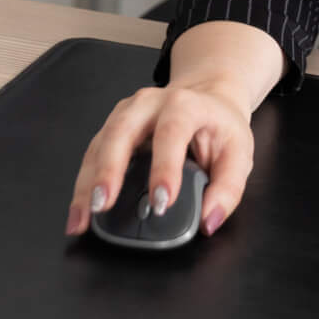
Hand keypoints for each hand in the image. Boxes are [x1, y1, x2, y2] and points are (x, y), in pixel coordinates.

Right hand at [65, 80, 254, 238]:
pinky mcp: (111, 128)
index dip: (165, 168)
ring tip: (82, 219)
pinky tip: (80, 212)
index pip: (172, 132)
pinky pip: (92, 156)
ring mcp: (125, 114)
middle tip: (104, 205)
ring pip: (99, 145)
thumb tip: (210, 221)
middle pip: (122, 132)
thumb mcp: (239, 153)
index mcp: (186, 105)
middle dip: (110, 171)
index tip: (162, 202)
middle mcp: (150, 104)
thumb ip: (228, 189)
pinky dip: (83, 185)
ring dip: (87, 183)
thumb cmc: (220, 126)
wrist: (207, 98)